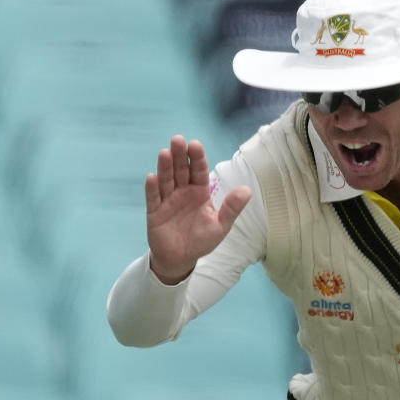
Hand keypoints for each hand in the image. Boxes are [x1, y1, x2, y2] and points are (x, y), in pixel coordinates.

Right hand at [145, 135, 251, 283]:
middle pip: (181, 170)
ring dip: (165, 167)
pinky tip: (152, 177)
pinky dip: (152, 189)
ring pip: (166, 180)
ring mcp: (167, 200)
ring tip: (165, 153)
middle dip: (179, 155)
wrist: (181, 259)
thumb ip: (232, 208)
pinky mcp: (155, 212)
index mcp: (200, 192)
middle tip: (178, 140)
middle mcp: (183, 192)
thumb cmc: (201, 240)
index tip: (195, 145)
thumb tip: (247, 190)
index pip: (199, 171)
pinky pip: (153, 198)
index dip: (197, 158)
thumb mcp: (220, 225)